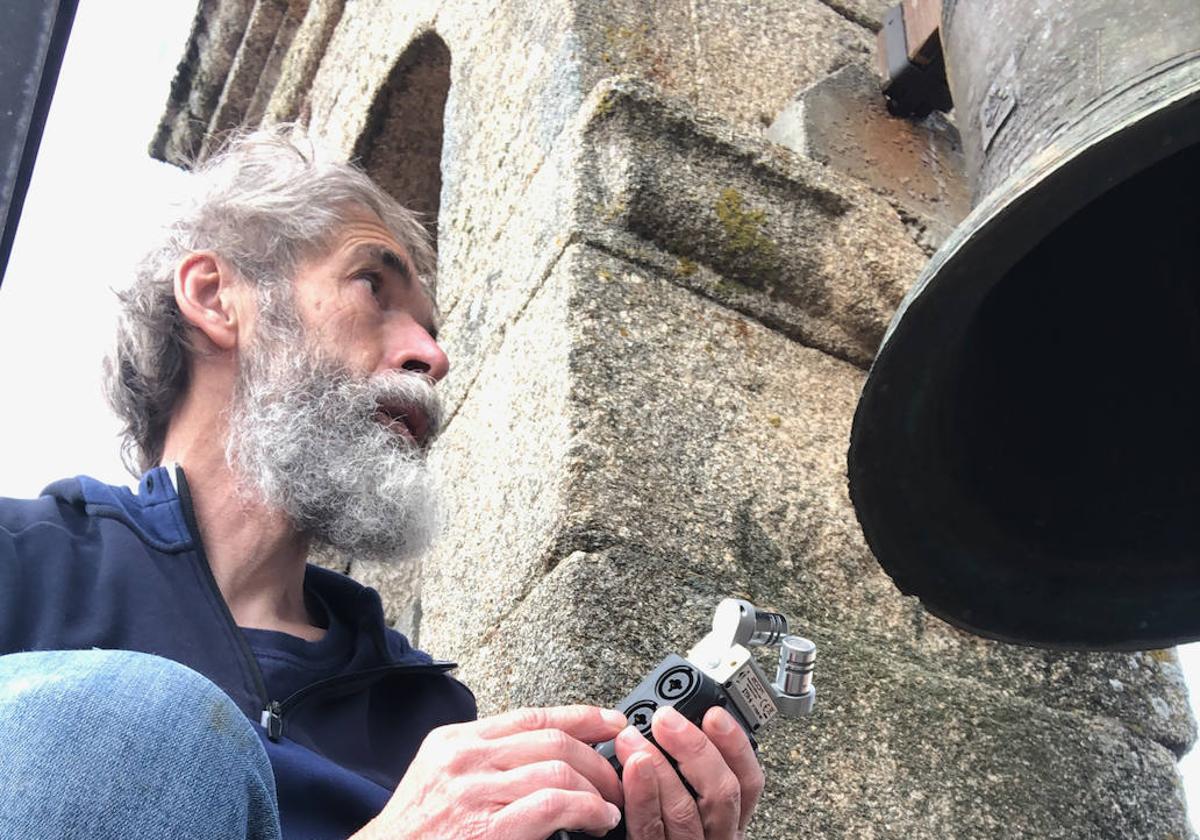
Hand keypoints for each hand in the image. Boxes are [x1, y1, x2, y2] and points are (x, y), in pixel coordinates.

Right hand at [354, 705, 627, 839]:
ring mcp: (473, 792)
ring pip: (558, 768)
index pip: (531, 716)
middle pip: (552, 739)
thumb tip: (542, 755)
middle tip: (617, 778)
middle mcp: (464, 758)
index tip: (612, 721)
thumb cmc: (415, 835)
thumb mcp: (441, 780)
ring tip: (610, 805)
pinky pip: (553, 803)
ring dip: (597, 787)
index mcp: (455, 741)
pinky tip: (598, 820)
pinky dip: (586, 809)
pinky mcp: (486, 828)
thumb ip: (484, 761)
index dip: (581, 716)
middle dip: (597, 757)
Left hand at [613, 705, 764, 839]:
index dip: (736, 745)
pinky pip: (650, 829)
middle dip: (695, 748)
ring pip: (686, 810)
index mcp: (727, 822)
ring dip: (660, 766)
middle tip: (666, 720)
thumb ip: (689, 774)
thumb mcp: (689, 804)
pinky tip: (631, 768)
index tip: (714, 715)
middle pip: (723, 793)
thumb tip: (674, 725)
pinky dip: (641, 794)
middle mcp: (715, 839)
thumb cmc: (660, 831)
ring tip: (634, 737)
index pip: (749, 783)